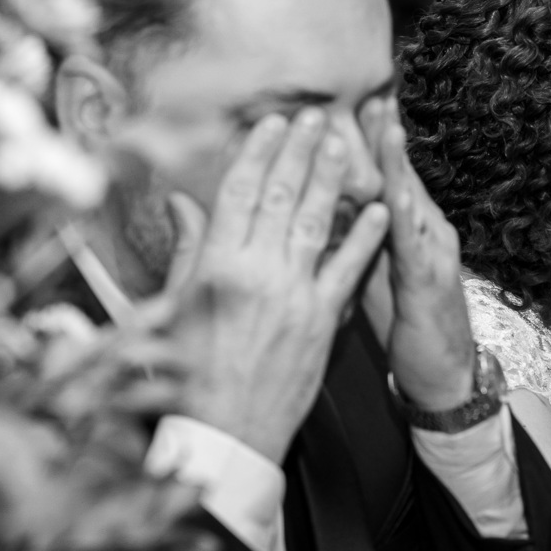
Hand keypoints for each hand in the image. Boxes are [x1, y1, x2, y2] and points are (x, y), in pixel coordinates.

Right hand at [154, 110, 389, 462]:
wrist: (225, 434)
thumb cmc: (188, 373)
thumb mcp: (174, 307)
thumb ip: (187, 250)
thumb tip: (182, 202)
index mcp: (214, 265)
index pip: (238, 193)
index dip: (258, 153)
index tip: (272, 124)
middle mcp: (254, 272)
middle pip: (279, 196)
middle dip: (299, 151)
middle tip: (315, 117)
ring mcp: (292, 295)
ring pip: (314, 222)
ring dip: (331, 179)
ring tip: (343, 144)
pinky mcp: (322, 321)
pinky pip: (346, 270)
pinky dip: (363, 237)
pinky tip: (376, 208)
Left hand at [365, 98, 474, 412]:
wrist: (441, 372)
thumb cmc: (403, 319)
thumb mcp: (371, 268)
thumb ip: (352, 234)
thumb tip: (317, 204)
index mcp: (406, 226)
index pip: (387, 172)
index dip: (372, 137)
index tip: (354, 100)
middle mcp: (424, 230)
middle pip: (401, 172)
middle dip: (386, 132)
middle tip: (373, 91)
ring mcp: (432, 253)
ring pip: (412, 198)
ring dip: (400, 161)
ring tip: (388, 124)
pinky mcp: (431, 282)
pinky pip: (416, 245)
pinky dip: (405, 216)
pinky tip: (395, 195)